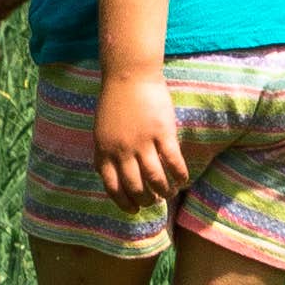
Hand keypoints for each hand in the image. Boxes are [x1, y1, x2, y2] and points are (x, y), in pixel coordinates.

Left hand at [91, 68, 187, 206]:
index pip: (113, 187)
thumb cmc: (115, 102)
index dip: (124, 202)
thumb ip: (106, 153)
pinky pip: (173, 162)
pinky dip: (180, 175)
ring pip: (155, 179)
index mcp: (105, 151)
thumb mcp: (101, 131)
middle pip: (136, 187)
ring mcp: (143, 142)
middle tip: (154, 201)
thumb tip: (110, 176)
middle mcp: (123, 151)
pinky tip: (183, 180)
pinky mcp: (162, 133)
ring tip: (169, 193)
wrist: (128, 75)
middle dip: (146, 200)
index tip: (133, 210)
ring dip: (164, 191)